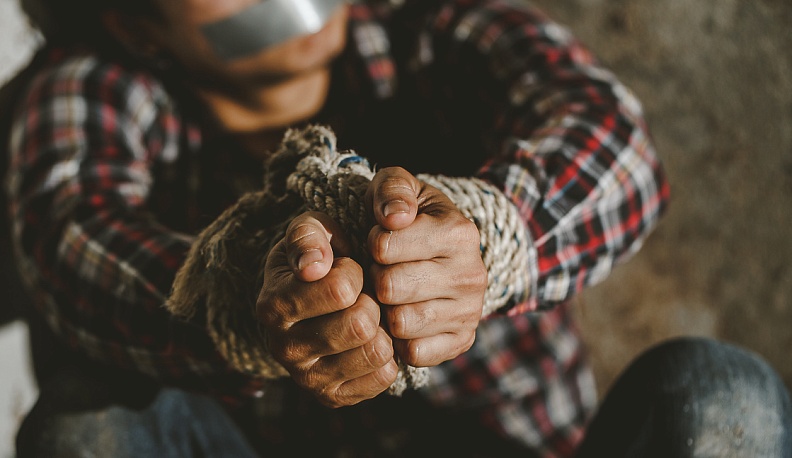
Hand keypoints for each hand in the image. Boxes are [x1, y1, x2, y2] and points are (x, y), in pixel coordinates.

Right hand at [256, 211, 397, 407]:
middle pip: (360, 324)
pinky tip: (372, 339)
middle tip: (364, 295)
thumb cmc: (318, 258)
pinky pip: (384, 376)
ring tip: (369, 315)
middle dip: (372, 302)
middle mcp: (283, 348)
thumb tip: (313, 266)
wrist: (312, 297)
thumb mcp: (310, 232)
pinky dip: (388, 355)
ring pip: (375, 352)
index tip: (348, 270)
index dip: (355, 272)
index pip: (341, 289)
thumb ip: (308, 236)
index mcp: (274, 305)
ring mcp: (307, 378)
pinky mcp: (333, 397)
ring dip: (383, 329)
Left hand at [365, 167, 486, 366]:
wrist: (438, 248)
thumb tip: (394, 218)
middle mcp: (472, 274)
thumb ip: (392, 188)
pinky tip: (402, 316)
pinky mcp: (462, 341)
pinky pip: (414, 353)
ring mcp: (471, 312)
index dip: (371, 243)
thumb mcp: (398, 186)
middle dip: (376, 277)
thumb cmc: (407, 215)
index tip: (380, 240)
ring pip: (400, 323)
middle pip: (390, 288)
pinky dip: (400, 340)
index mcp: (459, 232)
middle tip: (383, 268)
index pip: (384, 247)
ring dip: (385, 309)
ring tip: (392, 291)